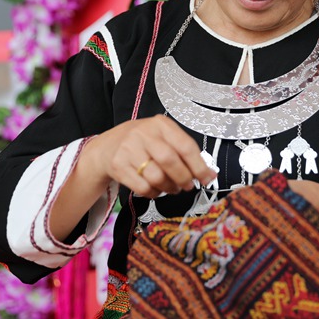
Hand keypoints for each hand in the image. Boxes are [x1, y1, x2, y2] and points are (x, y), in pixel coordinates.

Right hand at [83, 115, 216, 198]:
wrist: (109, 146)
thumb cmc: (144, 143)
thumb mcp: (164, 138)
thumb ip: (185, 153)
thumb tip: (209, 174)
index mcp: (161, 125)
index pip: (185, 146)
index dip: (199, 166)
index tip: (207, 178)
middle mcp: (143, 134)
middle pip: (169, 161)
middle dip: (183, 178)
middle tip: (188, 185)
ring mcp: (129, 149)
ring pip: (156, 177)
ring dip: (169, 187)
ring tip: (172, 187)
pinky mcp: (118, 166)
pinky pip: (143, 187)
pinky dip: (154, 193)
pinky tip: (156, 188)